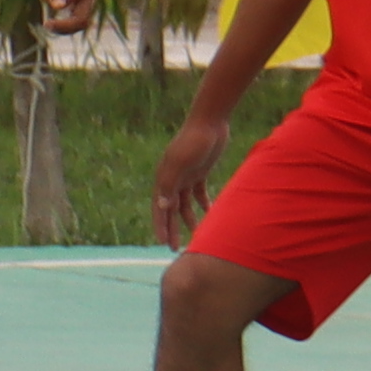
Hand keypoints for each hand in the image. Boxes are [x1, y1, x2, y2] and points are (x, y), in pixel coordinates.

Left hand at [33, 0, 101, 36]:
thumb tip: (59, 8)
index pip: (74, 10)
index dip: (55, 6)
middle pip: (82, 21)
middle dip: (63, 27)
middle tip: (45, 24)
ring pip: (79, 23)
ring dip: (61, 25)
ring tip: (46, 19)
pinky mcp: (77, 2)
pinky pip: (72, 19)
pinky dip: (58, 18)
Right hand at [152, 111, 231, 248]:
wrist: (210, 122)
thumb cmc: (194, 141)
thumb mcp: (180, 163)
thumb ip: (170, 183)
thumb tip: (162, 206)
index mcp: (164, 178)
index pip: (160, 208)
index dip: (161, 226)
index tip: (164, 243)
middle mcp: (172, 179)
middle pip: (171, 209)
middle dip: (172, 228)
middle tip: (175, 249)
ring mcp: (186, 175)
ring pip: (185, 203)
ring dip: (189, 219)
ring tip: (195, 236)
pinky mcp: (200, 171)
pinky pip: (199, 193)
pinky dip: (203, 204)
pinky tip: (210, 213)